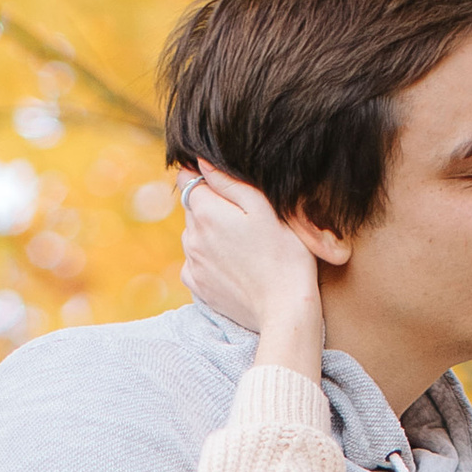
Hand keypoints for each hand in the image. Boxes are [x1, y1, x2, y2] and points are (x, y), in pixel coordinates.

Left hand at [179, 166, 325, 378]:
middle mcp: (191, 236)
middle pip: (192, 209)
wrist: (285, 309)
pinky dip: (209, 259)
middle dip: (211, 207)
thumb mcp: (264, 208)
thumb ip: (229, 182)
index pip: (187, 179)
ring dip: (210, 234)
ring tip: (243, 246)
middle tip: (245, 220)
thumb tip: (201, 162)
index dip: (202, 176)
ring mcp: (192, 263)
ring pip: (194, 236)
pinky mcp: (197, 286)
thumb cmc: (284, 254)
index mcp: (206, 211)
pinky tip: (235, 265)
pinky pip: (196, 262)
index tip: (222, 184)